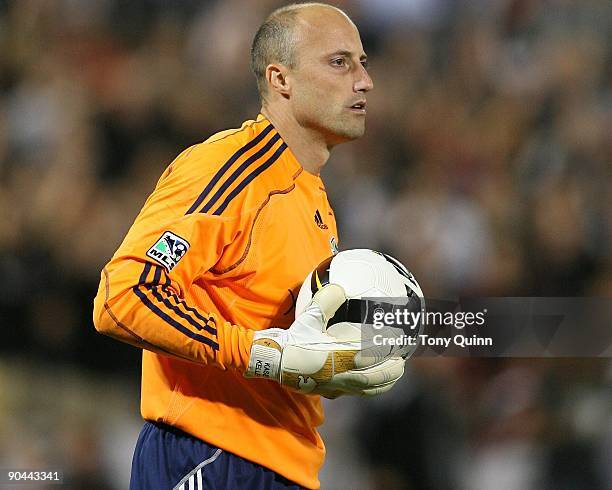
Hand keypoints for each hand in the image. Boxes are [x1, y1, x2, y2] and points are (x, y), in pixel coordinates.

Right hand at [245, 284, 404, 396]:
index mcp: (337, 358)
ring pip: (363, 390)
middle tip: (401, 365)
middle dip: (388, 374)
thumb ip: (326, 301)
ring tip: (391, 378)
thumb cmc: (292, 339)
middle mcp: (338, 376)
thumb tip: (339, 287)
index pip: (368, 361)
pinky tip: (364, 385)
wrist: (272, 361)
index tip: (400, 351)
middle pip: (371, 380)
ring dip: (379, 385)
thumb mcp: (309, 317)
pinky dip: (363, 389)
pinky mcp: (324, 392)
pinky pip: (350, 393)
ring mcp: (332, 387)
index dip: (386, 358)